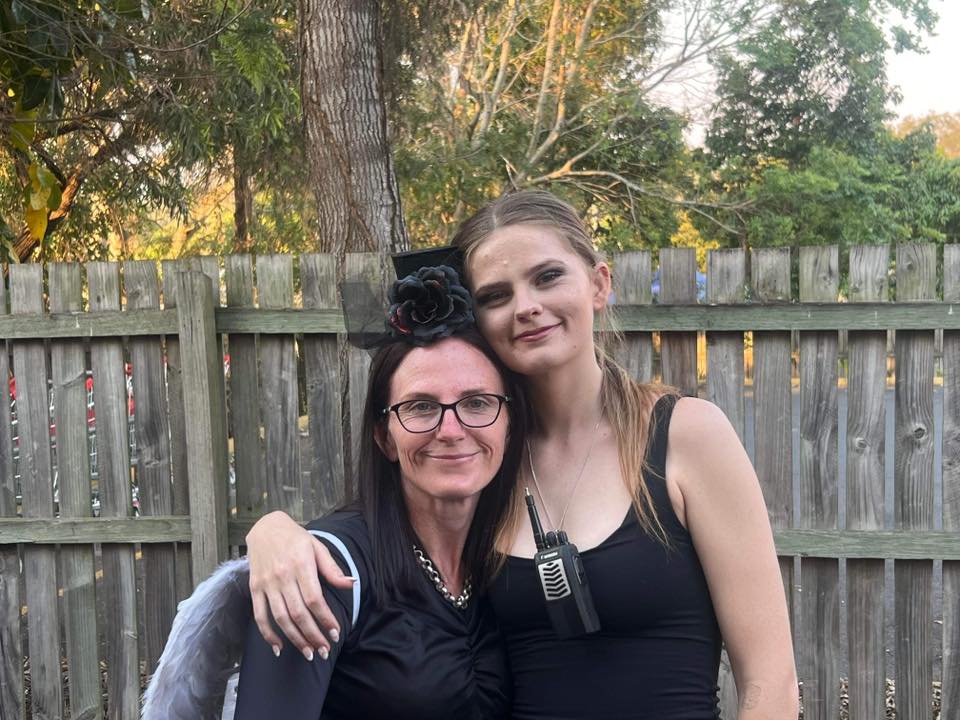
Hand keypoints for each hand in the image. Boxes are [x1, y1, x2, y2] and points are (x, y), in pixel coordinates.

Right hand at [246, 511, 355, 659]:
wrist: (265, 527)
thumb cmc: (295, 538)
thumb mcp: (317, 547)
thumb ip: (332, 569)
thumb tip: (351, 584)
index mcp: (301, 565)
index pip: (315, 599)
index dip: (326, 619)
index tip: (336, 633)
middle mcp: (283, 576)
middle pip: (299, 613)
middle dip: (313, 635)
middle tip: (324, 651)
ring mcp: (267, 584)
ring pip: (281, 618)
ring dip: (295, 639)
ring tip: (308, 653)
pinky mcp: (255, 588)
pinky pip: (260, 616)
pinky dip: (268, 634)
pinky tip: (279, 647)